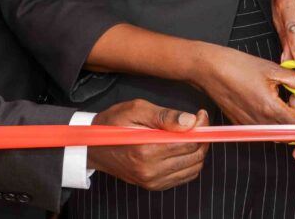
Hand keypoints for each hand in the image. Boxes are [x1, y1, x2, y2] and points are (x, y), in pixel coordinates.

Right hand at [86, 99, 208, 190]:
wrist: (92, 147)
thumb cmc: (113, 124)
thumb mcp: (136, 109)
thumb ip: (165, 116)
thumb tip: (191, 121)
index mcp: (146, 149)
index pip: (189, 142)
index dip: (201, 126)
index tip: (201, 114)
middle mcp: (150, 170)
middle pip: (194, 156)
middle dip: (202, 137)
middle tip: (198, 122)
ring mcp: (152, 181)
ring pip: (193, 168)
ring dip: (198, 150)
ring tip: (191, 134)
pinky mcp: (153, 185)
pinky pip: (184, 177)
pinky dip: (190, 163)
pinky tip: (184, 149)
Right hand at [196, 45, 294, 126]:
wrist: (208, 70)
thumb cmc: (235, 67)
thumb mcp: (271, 69)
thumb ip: (294, 79)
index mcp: (271, 110)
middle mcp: (261, 123)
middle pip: (292, 135)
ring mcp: (251, 126)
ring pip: (279, 133)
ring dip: (289, 122)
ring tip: (289, 100)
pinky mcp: (244, 125)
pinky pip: (267, 129)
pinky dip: (276, 121)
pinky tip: (275, 102)